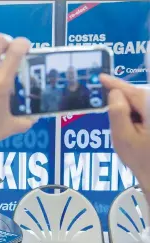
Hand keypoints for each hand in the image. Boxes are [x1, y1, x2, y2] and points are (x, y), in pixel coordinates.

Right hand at [100, 74, 149, 191]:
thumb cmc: (141, 160)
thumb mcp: (123, 138)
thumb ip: (118, 113)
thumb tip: (114, 93)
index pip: (133, 92)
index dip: (115, 84)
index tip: (101, 78)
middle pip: (139, 97)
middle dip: (123, 100)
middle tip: (111, 115)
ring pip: (143, 105)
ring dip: (131, 110)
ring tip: (126, 129)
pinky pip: (146, 112)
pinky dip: (137, 116)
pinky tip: (134, 129)